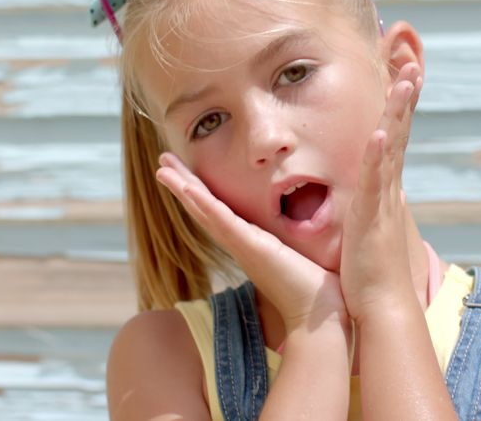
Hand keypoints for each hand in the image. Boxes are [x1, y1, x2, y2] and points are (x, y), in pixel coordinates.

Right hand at [155, 154, 348, 333]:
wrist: (318, 318)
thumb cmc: (315, 292)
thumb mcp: (301, 257)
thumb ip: (294, 246)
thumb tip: (305, 238)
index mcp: (250, 244)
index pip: (218, 213)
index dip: (199, 193)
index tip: (185, 175)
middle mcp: (240, 245)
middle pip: (203, 209)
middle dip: (182, 184)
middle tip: (162, 163)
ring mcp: (242, 246)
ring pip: (205, 211)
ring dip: (183, 188)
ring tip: (162, 168)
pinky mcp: (251, 247)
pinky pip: (222, 221)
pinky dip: (203, 204)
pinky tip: (188, 188)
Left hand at [339, 62, 422, 321]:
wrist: (381, 304)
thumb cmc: (370, 269)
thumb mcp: (370, 225)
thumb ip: (376, 203)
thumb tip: (385, 188)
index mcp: (383, 188)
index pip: (392, 137)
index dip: (397, 107)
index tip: (402, 74)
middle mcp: (387, 188)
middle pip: (398, 132)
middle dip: (405, 97)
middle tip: (412, 63)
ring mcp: (382, 201)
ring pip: (391, 147)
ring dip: (398, 113)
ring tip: (405, 80)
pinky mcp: (371, 217)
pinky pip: (374, 181)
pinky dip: (377, 155)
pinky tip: (378, 131)